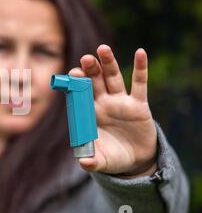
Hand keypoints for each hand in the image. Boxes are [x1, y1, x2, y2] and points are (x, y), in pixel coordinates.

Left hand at [69, 44, 157, 177]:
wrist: (134, 161)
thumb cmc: (112, 157)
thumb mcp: (102, 161)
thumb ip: (92, 162)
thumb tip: (84, 163)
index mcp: (88, 114)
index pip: (79, 95)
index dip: (75, 85)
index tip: (72, 74)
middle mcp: (102, 104)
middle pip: (93, 82)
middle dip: (89, 70)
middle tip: (85, 58)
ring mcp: (119, 102)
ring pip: (112, 78)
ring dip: (108, 63)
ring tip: (103, 48)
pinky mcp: (138, 104)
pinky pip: (139, 84)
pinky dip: (140, 68)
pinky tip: (140, 52)